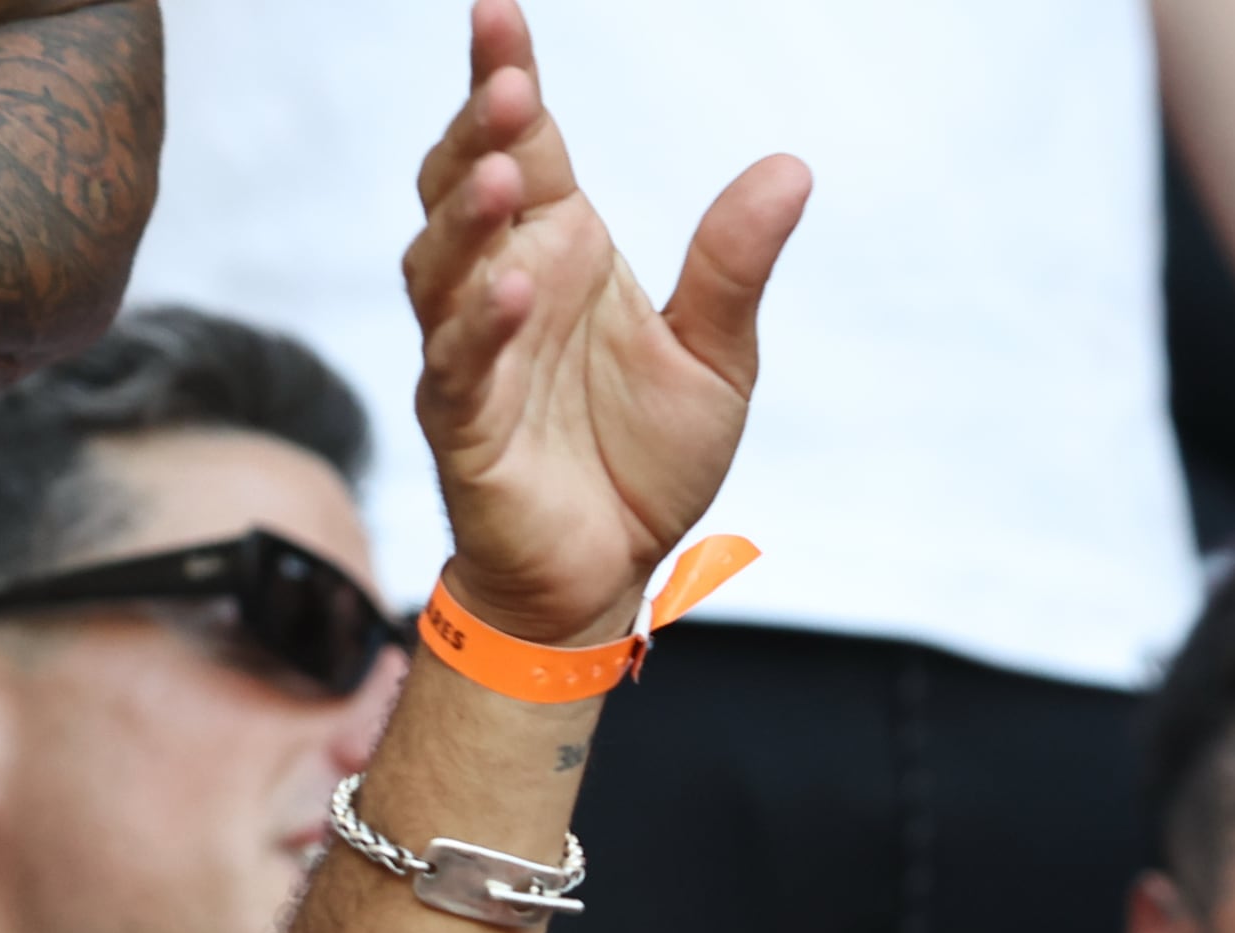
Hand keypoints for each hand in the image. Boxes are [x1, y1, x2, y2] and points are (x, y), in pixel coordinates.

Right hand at [403, 0, 808, 646]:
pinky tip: (512, 291)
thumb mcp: (715, 357)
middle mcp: (503, 284)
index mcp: (559, 247)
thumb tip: (792, 166)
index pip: (522, 141)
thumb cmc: (642, 459)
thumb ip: (734, 265)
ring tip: (500, 173)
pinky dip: (480, 327)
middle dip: (472, 129)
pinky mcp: (463, 425)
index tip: (500, 8)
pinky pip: (459, 366)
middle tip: (504, 80)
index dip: (505, 73)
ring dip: (467, 219)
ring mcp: (470, 353)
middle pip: (461, 184)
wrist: (606, 575)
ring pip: (442, 266)